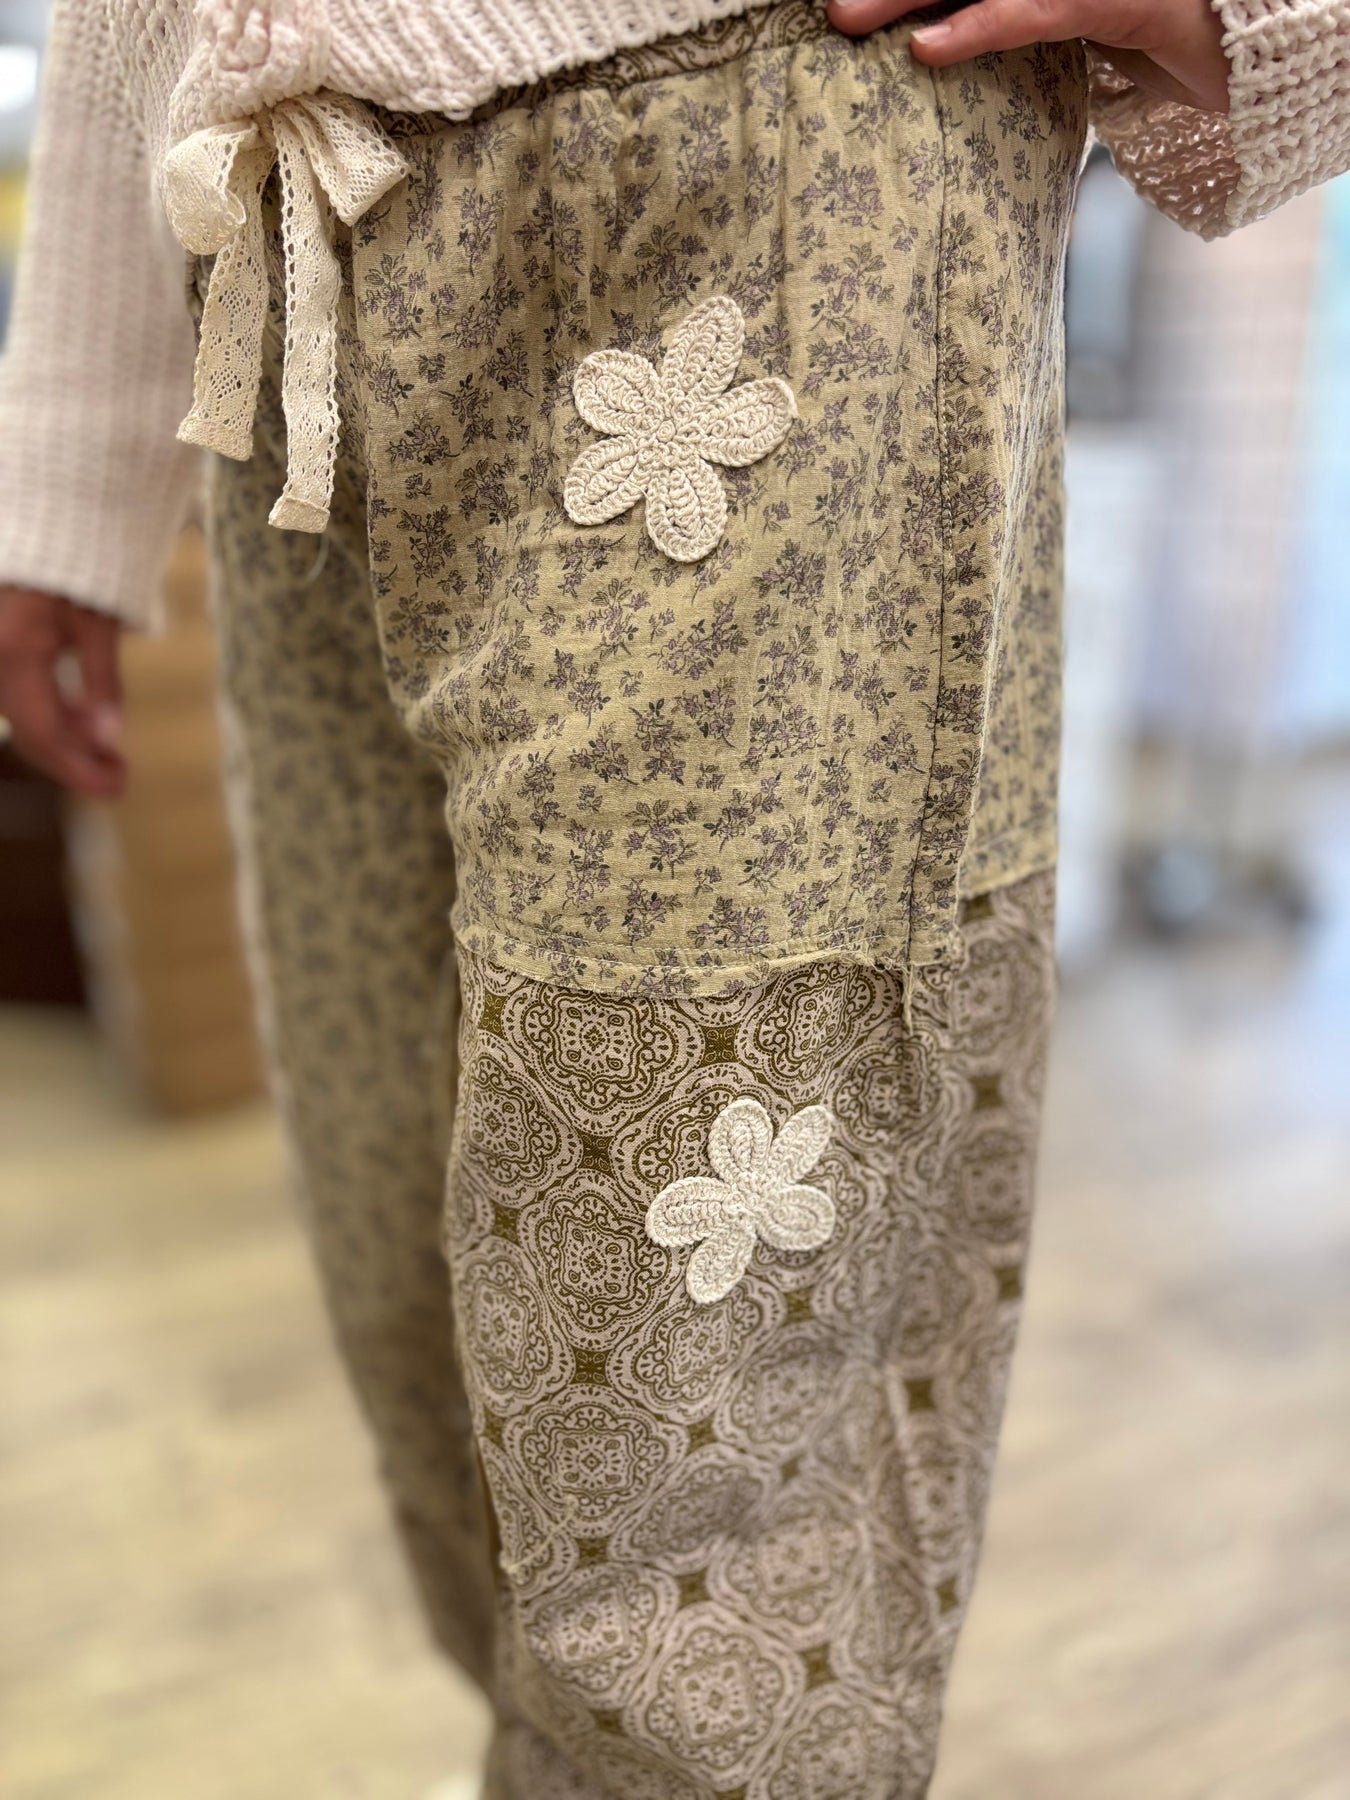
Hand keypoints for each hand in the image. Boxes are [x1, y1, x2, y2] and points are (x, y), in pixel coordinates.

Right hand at [0, 587, 125, 799]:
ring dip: (68, 740)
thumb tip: (109, 737)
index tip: (116, 788)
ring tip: (110, 752)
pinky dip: (53, 716)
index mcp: (16, 653)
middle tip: (119, 775)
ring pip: (25, 719)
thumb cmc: (74, 568)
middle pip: (30, 733)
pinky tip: (85, 723)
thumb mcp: (98, 623)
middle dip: (76, 760)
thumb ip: (101, 681)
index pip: (42, 732)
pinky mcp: (1, 656)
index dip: (79, 769)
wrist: (44, 529)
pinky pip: (21, 700)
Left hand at [827, 0, 1231, 112]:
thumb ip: (1004, 13)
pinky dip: (979, 26)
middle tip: (828, 4)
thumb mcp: (1066, 20)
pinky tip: (925, 50)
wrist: (1252, 51)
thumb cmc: (1154, 31)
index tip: (849, 1)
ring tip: (845, 19)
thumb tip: (925, 38)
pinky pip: (1039, 7)